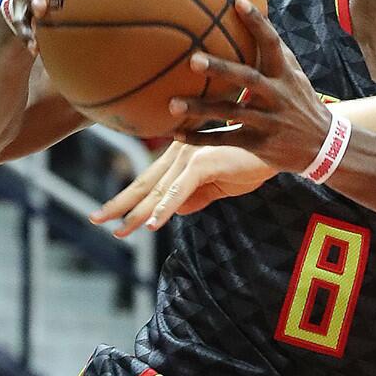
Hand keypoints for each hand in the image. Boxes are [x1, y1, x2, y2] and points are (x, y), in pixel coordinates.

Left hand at [89, 139, 276, 235]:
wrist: (279, 146)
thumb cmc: (253, 160)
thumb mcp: (221, 185)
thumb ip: (197, 196)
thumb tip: (175, 212)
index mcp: (182, 156)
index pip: (149, 182)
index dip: (127, 200)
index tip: (108, 216)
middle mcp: (181, 152)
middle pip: (146, 184)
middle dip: (120, 204)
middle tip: (96, 220)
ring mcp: (191, 155)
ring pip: (158, 191)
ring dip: (139, 213)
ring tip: (120, 229)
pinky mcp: (204, 161)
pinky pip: (180, 190)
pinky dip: (165, 208)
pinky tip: (152, 225)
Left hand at [169, 0, 332, 169]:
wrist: (323, 146)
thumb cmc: (302, 103)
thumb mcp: (296, 77)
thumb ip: (277, 53)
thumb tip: (259, 18)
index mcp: (285, 75)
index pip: (272, 44)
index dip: (257, 23)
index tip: (238, 1)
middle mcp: (278, 95)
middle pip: (248, 78)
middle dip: (221, 69)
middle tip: (193, 59)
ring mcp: (268, 121)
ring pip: (231, 112)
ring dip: (201, 109)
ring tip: (172, 103)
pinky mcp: (260, 144)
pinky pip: (226, 140)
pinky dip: (201, 138)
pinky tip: (177, 135)